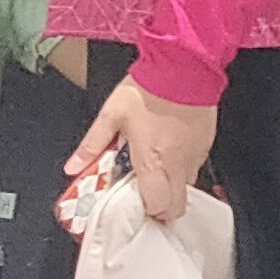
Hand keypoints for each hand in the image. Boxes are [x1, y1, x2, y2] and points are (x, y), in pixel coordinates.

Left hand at [67, 79, 217, 223]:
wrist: (184, 64)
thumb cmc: (149, 88)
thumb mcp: (111, 115)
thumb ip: (92, 144)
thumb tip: (72, 166)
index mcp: (152, 161)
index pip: (156, 206)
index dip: (146, 213)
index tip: (133, 207)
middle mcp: (177, 164)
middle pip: (177, 208)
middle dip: (161, 209)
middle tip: (144, 198)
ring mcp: (195, 154)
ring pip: (187, 188)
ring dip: (171, 189)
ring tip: (155, 172)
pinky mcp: (206, 143)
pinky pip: (195, 167)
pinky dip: (181, 169)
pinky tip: (169, 152)